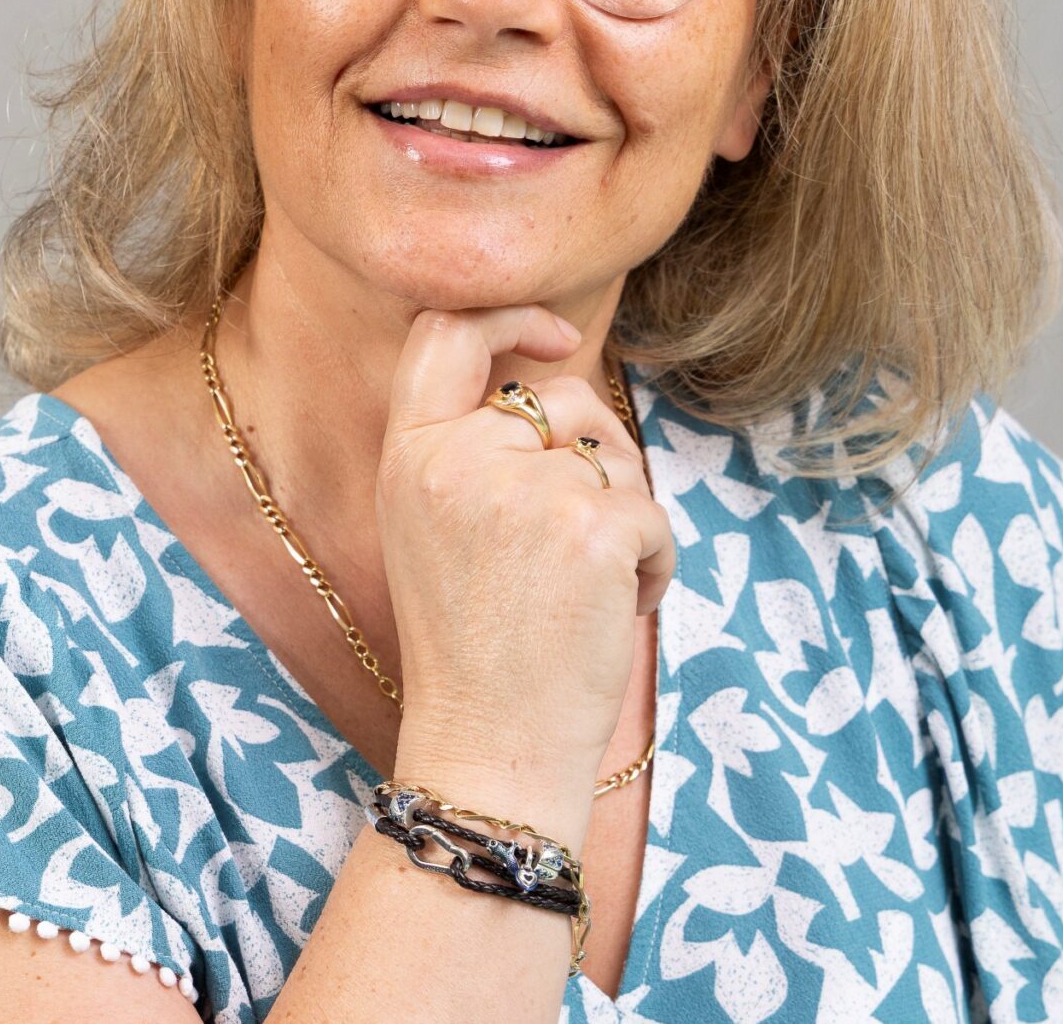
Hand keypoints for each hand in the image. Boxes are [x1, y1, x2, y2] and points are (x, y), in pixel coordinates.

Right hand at [376, 306, 675, 834]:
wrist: (486, 748)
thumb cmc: (471, 644)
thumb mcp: (431, 524)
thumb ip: (471, 446)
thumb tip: (559, 381)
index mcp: (408, 453)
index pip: (446, 331)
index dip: (509, 315)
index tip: (555, 335)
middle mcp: (457, 457)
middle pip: (563, 396)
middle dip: (599, 450)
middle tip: (589, 527)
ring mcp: (524, 490)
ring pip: (616, 455)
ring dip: (626, 510)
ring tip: (589, 585)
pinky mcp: (590, 528)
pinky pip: (653, 514)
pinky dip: (654, 563)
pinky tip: (616, 612)